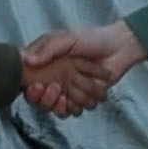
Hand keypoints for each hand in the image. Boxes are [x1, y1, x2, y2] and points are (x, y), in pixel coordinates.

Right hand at [21, 20, 147, 117]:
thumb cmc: (93, 38)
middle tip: (54, 89)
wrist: (119, 47)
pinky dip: (74, 108)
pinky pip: (73, 110)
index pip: (29, 82)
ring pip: (55, 108)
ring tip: (66, 95)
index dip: (30, 88)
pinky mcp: (82, 98)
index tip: (36, 86)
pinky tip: (78, 100)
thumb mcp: (67, 37)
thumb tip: (28, 60)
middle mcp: (54, 78)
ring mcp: (68, 89)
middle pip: (40, 100)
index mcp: (46, 63)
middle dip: (45, 99)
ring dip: (60, 105)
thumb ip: (48, 48)